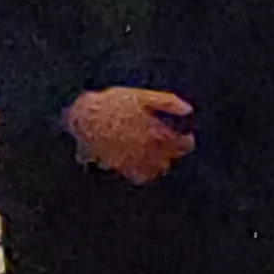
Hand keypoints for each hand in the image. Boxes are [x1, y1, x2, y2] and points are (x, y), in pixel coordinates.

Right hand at [65, 86, 193, 182]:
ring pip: (157, 170)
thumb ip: (167, 102)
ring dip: (161, 164)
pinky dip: (145, 174)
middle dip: (174, 152)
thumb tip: (188, 110)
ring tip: (160, 157)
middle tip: (172, 146)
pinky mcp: (120, 166)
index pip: (182, 144)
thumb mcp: (142, 96)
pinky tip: (144, 166)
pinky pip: (139, 177)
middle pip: (171, 158)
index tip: (186, 137)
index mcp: (155, 131)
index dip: (187, 142)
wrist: (85, 115)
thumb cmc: (113, 103)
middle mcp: (147, 148)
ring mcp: (133, 159)